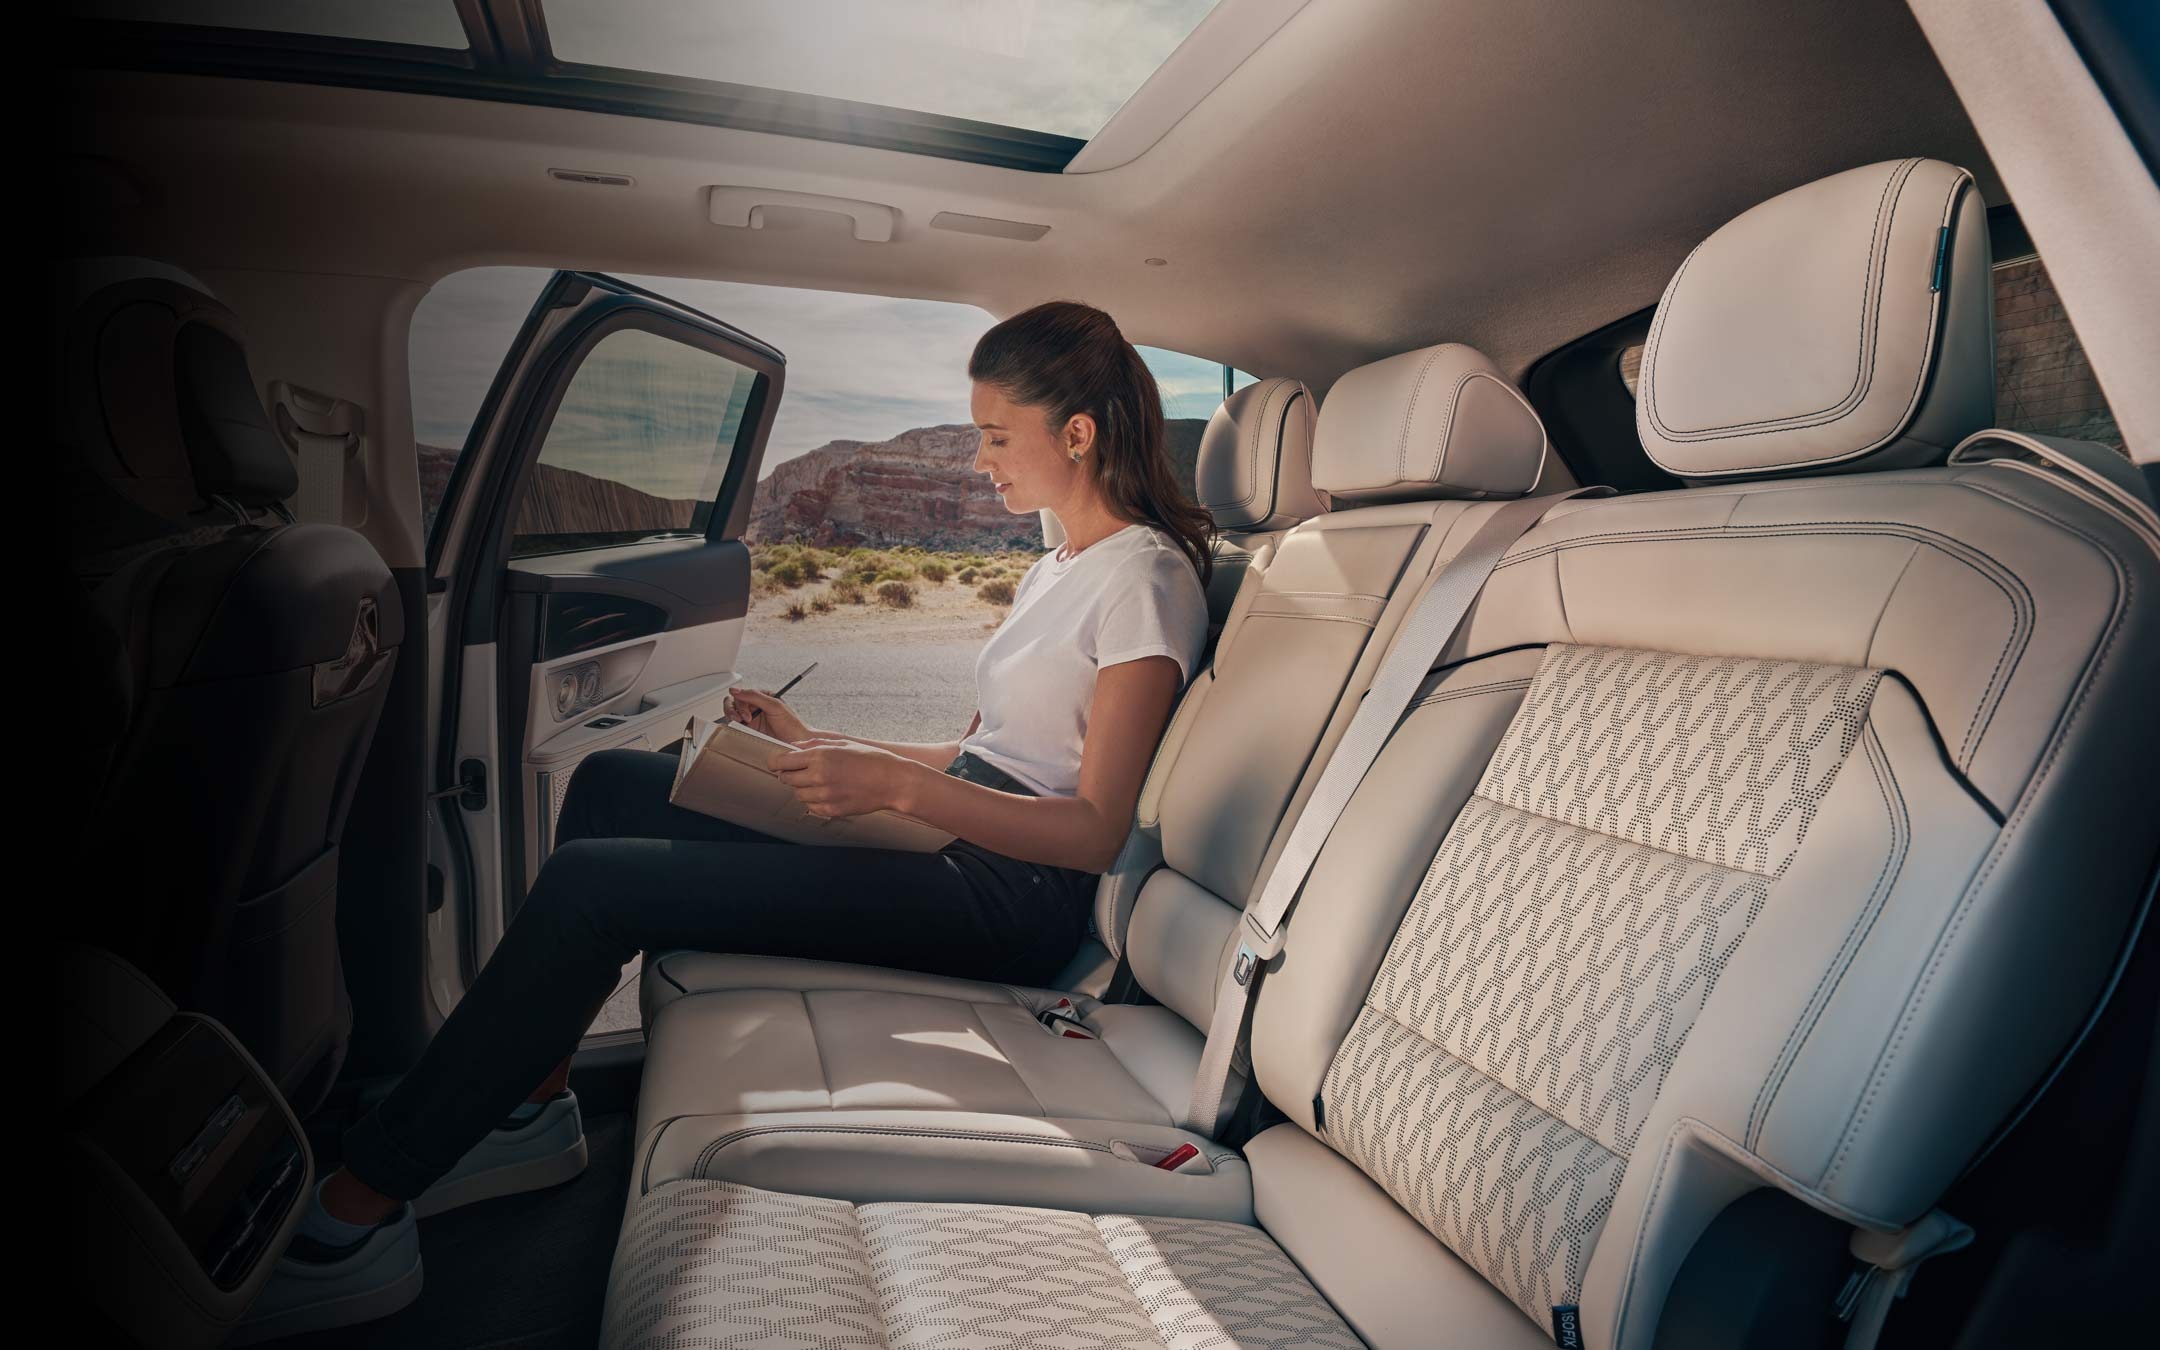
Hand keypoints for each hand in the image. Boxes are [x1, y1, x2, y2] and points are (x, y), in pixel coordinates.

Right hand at [727, 686, 811, 741]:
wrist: (797, 744)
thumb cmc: (792, 725)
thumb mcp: (775, 706)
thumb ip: (755, 696)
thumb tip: (735, 690)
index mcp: (762, 697)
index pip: (742, 694)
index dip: (740, 703)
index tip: (747, 715)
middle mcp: (755, 706)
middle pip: (733, 703)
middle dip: (734, 710)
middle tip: (743, 720)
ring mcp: (751, 719)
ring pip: (731, 713)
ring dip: (732, 717)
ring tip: (740, 724)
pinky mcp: (749, 731)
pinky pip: (734, 727)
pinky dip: (732, 727)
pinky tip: (739, 730)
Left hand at [770, 740, 923, 818]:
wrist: (893, 781)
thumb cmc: (872, 759)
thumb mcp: (843, 743)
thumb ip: (815, 744)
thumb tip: (794, 747)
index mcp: (820, 756)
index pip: (782, 762)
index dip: (776, 762)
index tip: (777, 762)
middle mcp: (819, 776)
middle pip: (786, 779)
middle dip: (789, 774)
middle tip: (799, 770)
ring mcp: (825, 795)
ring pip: (798, 794)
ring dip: (802, 788)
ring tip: (818, 781)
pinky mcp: (832, 809)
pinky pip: (811, 807)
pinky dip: (813, 800)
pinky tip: (827, 792)